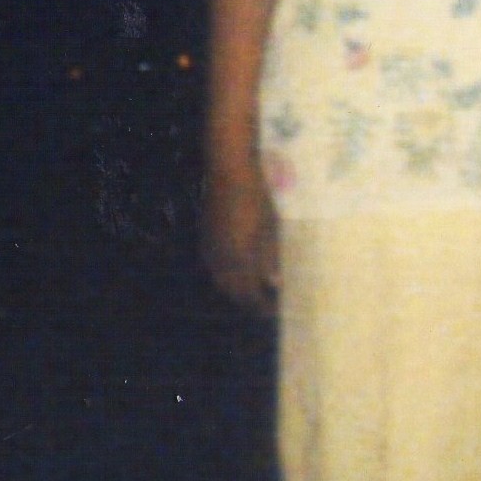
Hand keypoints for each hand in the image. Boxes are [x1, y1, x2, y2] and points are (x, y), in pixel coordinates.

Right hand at [201, 161, 280, 315]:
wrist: (228, 170)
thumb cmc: (256, 196)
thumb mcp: (271, 228)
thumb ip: (271, 257)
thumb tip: (274, 283)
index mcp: (238, 258)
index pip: (250, 294)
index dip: (263, 305)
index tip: (275, 309)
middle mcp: (219, 258)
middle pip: (233, 291)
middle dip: (248, 301)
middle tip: (265, 304)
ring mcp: (209, 247)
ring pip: (221, 280)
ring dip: (236, 290)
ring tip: (254, 290)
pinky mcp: (205, 237)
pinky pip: (214, 266)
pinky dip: (227, 275)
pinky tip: (238, 271)